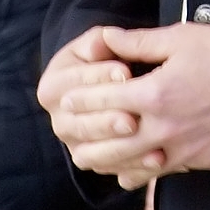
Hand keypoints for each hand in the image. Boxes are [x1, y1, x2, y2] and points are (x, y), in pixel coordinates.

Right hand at [38, 26, 142, 163]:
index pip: (74, 82)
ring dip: (117, 148)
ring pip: (91, 153)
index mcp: (53, 87)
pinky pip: (111, 168)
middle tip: (132, 117)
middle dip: (107, 120)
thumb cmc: (106, 55)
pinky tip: (156, 158)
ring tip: (144, 139)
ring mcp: (75, 144)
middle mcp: (59, 120)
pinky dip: (133, 166)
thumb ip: (100, 40)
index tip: (125, 72)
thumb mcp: (100, 41)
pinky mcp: (96, 161)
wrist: (112, 81)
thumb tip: (105, 40)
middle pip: (80, 124)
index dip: (100, 76)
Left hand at [48, 22, 209, 189]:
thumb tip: (107, 38)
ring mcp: (182, 152)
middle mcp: (163, 129)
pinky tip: (131, 164)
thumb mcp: (181, 37)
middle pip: (107, 144)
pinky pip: (160, 174)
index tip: (66, 99)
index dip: (80, 99)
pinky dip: (139, 170)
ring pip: (130, 167)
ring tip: (90, 152)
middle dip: (83, 137)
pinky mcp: (200, 163)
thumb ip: (139, 42)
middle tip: (68, 132)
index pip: (103, 101)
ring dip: (106, 160)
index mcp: (155, 94)